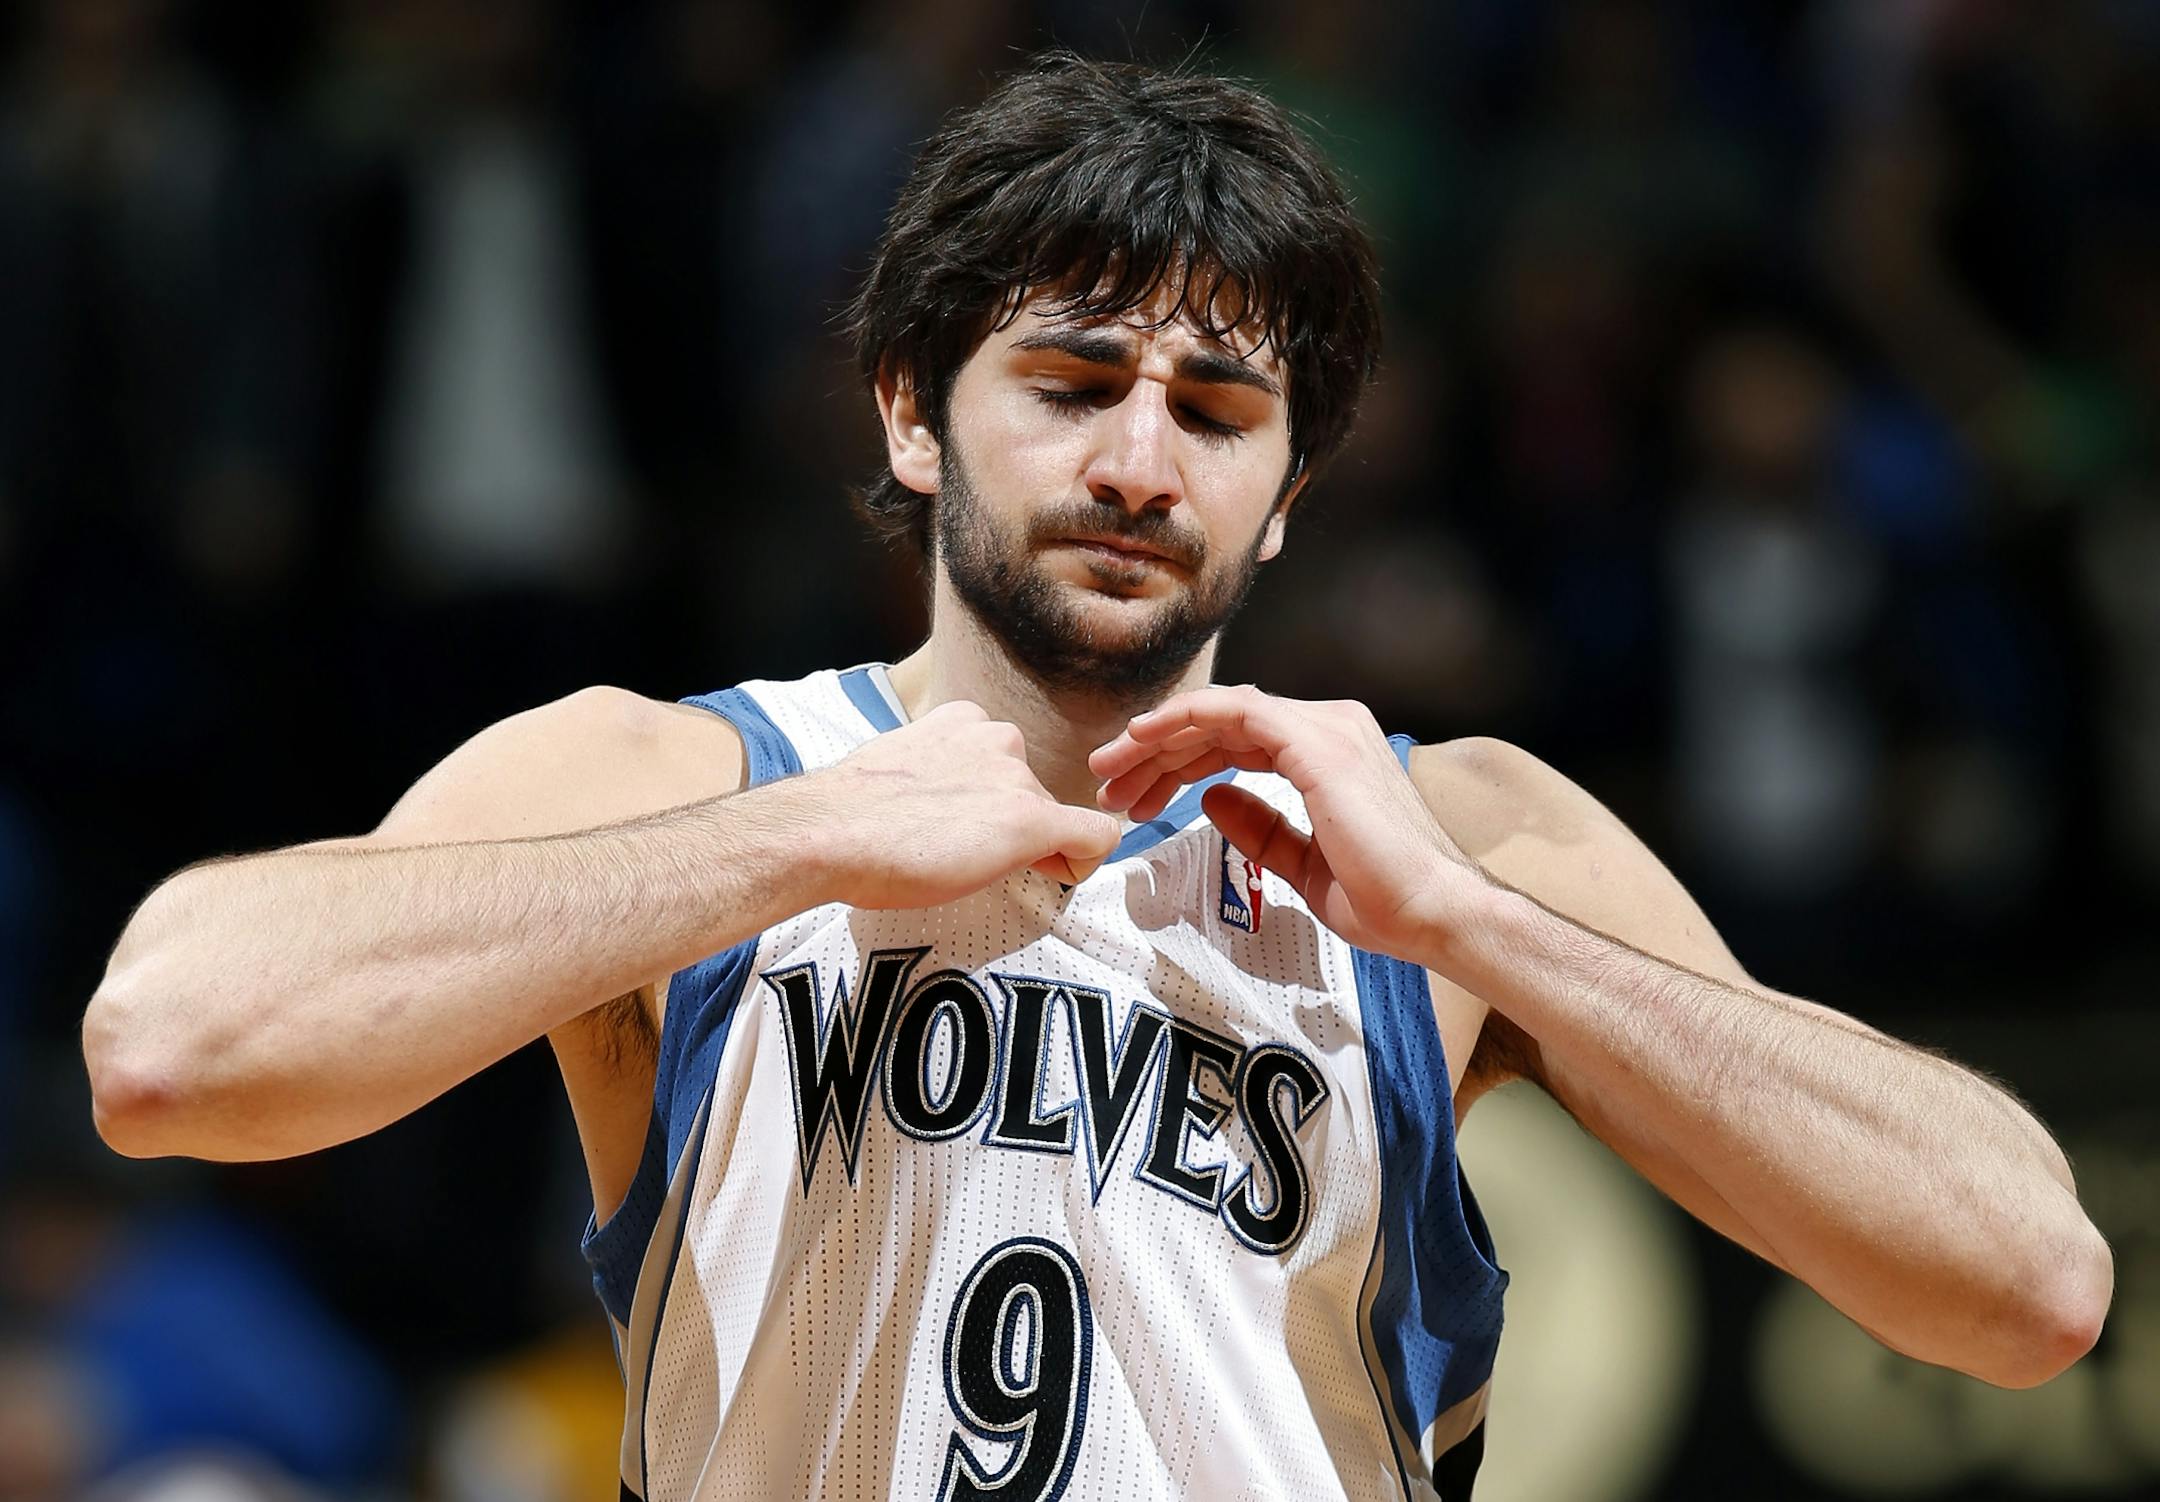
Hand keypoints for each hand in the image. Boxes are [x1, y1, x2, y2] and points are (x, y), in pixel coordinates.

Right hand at [810, 700, 1119, 908]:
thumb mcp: (896, 772)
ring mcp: (1016, 778)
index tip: (963, 828)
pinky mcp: (1032, 819)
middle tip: (962, 855)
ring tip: (978, 868)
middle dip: (1009, 827)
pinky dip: (1084, 860)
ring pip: (1053, 816)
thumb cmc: (847, 815)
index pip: (1000, 762)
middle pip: (1030, 791)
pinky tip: (1053, 874)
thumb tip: (934, 807)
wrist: (829, 832)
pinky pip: (1095, 837)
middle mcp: (997, 739)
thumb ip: (932, 775)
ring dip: (1031, 846)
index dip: (991, 803)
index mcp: (962, 721)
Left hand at [1090, 686, 1486, 961]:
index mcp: (1327, 753)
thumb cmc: (1383, 898)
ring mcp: (1325, 729)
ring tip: (1110, 770)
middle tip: (1106, 779)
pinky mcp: (1316, 743)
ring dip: (1158, 737)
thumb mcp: (1301, 862)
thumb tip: (1212, 798)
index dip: (1178, 762)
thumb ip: (1260, 827)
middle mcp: (1328, 728)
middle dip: (1156, 750)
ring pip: (1221, 713)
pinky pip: (1236, 712)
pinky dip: (1186, 718)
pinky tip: (1145, 738)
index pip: (1236, 741)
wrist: (1432, 912)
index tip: (1133, 794)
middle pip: (1221, 724)